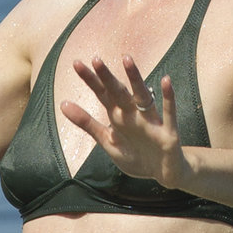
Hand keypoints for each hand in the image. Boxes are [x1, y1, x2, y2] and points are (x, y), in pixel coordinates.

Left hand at [63, 58, 184, 187]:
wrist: (162, 173)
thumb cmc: (135, 155)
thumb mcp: (108, 141)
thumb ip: (87, 123)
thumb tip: (62, 104)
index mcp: (118, 116)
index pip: (102, 94)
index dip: (91, 80)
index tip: (77, 63)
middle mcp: (134, 114)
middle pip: (118, 92)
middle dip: (107, 77)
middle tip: (95, 60)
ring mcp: (151, 121)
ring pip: (143, 96)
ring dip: (135, 79)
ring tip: (127, 60)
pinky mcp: (168, 132)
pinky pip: (169, 113)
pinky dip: (168, 98)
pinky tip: (166, 80)